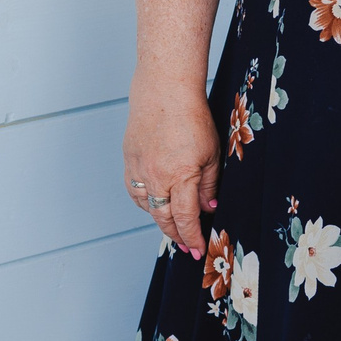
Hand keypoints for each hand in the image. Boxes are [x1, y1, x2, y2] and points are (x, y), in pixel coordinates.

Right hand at [123, 83, 221, 256]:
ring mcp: (139, 169)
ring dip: (159, 220)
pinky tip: (154, 203)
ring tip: (172, 227)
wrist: (164, 91)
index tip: (197, 248)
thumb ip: (208, 184)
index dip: (192, 236)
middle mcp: (155, 177)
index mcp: (179, 176)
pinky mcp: (129, 159)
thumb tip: (208, 207)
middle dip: (176, 235)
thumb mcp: (211, 153)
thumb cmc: (192, 117)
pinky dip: (144, 201)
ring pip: (146, 206)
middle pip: (163, 218)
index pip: (185, 218)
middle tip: (187, 246)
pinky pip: (134, 189)